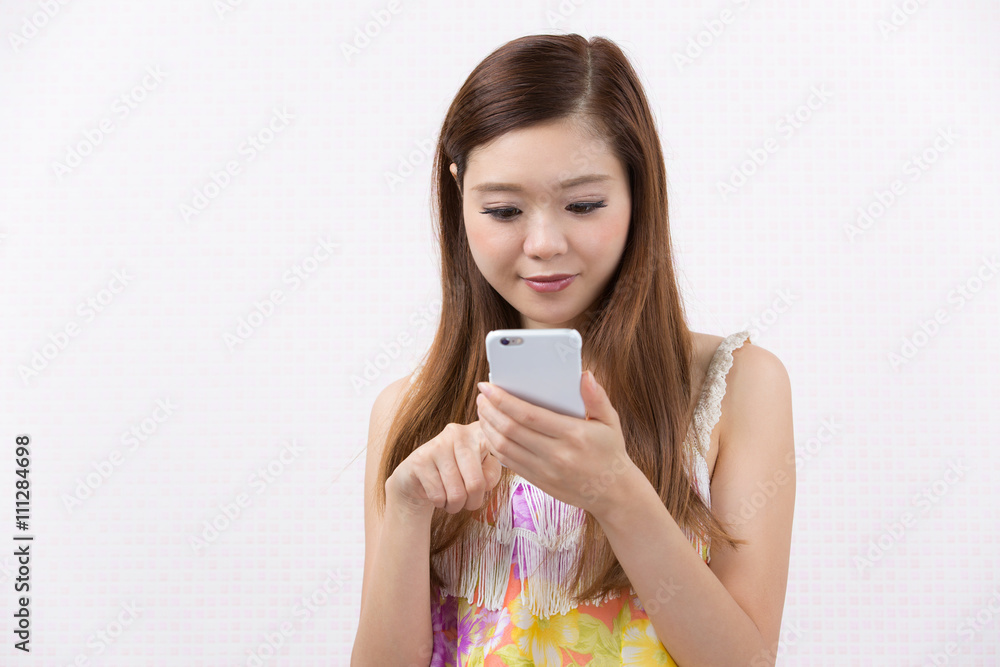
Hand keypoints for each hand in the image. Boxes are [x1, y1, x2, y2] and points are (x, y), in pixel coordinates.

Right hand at [385, 420, 503, 514]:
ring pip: (456, 493)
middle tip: (468, 503)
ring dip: (455, 506)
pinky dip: (440, 503)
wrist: (417, 477)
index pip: (498, 448)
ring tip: (451, 499)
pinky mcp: (420, 460)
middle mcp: (458, 433)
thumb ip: (491, 474)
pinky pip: (438, 496)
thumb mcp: (481, 471)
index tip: (499, 473)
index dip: (503, 464)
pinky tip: (438, 495)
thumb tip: (485, 482)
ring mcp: (437, 445)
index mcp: (477, 432)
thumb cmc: (457, 474)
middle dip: (473, 502)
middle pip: (476, 483)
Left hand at [475, 370, 640, 516]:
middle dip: (490, 410)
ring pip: (504, 447)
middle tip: (481, 396)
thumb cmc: (610, 451)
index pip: (528, 415)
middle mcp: (556, 454)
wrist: (613, 493)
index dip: (503, 399)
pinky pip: (508, 462)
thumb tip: (584, 375)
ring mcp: (545, 471)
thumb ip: (597, 397)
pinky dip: (495, 445)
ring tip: (483, 411)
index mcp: (573, 434)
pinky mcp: (539, 482)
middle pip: (510, 430)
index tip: (487, 386)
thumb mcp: (610, 421)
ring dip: (487, 427)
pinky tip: (491, 432)